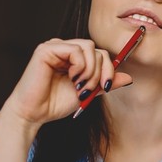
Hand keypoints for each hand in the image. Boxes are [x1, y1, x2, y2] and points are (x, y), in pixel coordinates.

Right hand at [0, 38, 132, 128]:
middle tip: (89, 90)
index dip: (109, 69)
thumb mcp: (88, 93)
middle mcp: (64, 48)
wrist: (33, 114)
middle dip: (100, 73)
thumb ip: (105, 83)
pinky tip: (71, 78)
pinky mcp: (47, 49)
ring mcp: (55, 46)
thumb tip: (128, 77)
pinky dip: (80, 66)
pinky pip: (75, 50)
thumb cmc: (55, 104)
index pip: (100, 54)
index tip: (105, 87)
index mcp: (73, 58)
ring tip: (80, 86)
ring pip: (89, 47)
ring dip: (91, 70)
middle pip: (97, 50)